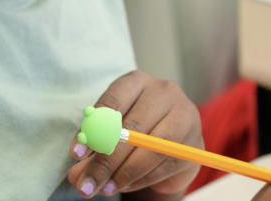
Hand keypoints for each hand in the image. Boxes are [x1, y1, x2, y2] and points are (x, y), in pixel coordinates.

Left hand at [67, 71, 201, 198]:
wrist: (168, 145)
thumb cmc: (133, 131)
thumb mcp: (109, 133)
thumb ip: (93, 151)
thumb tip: (77, 175)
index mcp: (137, 81)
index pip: (113, 101)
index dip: (93, 129)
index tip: (76, 153)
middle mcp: (164, 92)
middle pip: (132, 127)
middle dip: (106, 160)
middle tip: (86, 183)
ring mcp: (185, 116)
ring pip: (151, 148)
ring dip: (123, 173)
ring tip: (103, 188)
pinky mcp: (194, 144)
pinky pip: (165, 165)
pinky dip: (141, 179)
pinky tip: (124, 185)